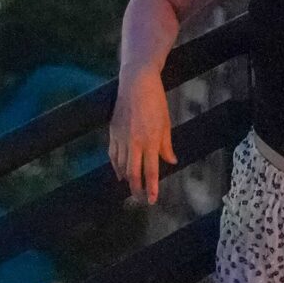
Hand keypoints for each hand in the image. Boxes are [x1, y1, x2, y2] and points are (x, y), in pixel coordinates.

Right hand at [108, 68, 174, 204]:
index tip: (152, 200)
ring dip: (127, 179)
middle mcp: (134, 142)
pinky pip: (113, 155)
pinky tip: (120, 172)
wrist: (136, 82)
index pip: (150, 171)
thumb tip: (171, 161)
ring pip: (121, 166)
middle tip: (140, 199)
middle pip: (133, 173)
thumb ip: (167, 145)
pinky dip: (116, 166)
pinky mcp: (113, 131)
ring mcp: (121, 137)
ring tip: (132, 187)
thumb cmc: (155, 101)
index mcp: (150, 140)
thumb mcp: (166, 123)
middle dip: (136, 189)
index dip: (151, 188)